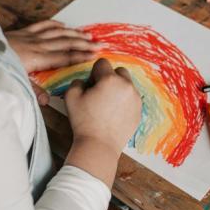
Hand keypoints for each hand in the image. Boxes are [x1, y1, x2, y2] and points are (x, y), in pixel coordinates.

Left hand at [6, 20, 99, 103]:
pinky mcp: (23, 31)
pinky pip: (43, 25)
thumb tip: (48, 101)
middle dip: (83, 43)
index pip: (64, 57)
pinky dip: (55, 24)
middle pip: (65, 43)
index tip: (94, 54)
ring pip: (57, 33)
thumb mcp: (15, 81)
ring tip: (87, 34)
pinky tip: (63, 25)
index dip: (81, 55)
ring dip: (74, 33)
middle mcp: (37, 45)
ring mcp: (31, 36)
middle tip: (98, 43)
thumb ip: (33, 90)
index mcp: (37, 58)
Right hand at [63, 59, 142, 186]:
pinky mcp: (139, 110)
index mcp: (110, 79)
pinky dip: (124, 101)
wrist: (99, 145)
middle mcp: (126, 86)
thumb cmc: (83, 121)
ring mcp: (135, 98)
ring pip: (127, 85)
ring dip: (118, 89)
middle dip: (109, 78)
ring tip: (107, 104)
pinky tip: (113, 113)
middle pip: (119, 71)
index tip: (91, 85)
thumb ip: (77, 82)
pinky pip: (131, 98)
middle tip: (100, 93)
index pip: (102, 63)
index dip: (94, 73)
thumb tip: (85, 81)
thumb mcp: (71, 97)